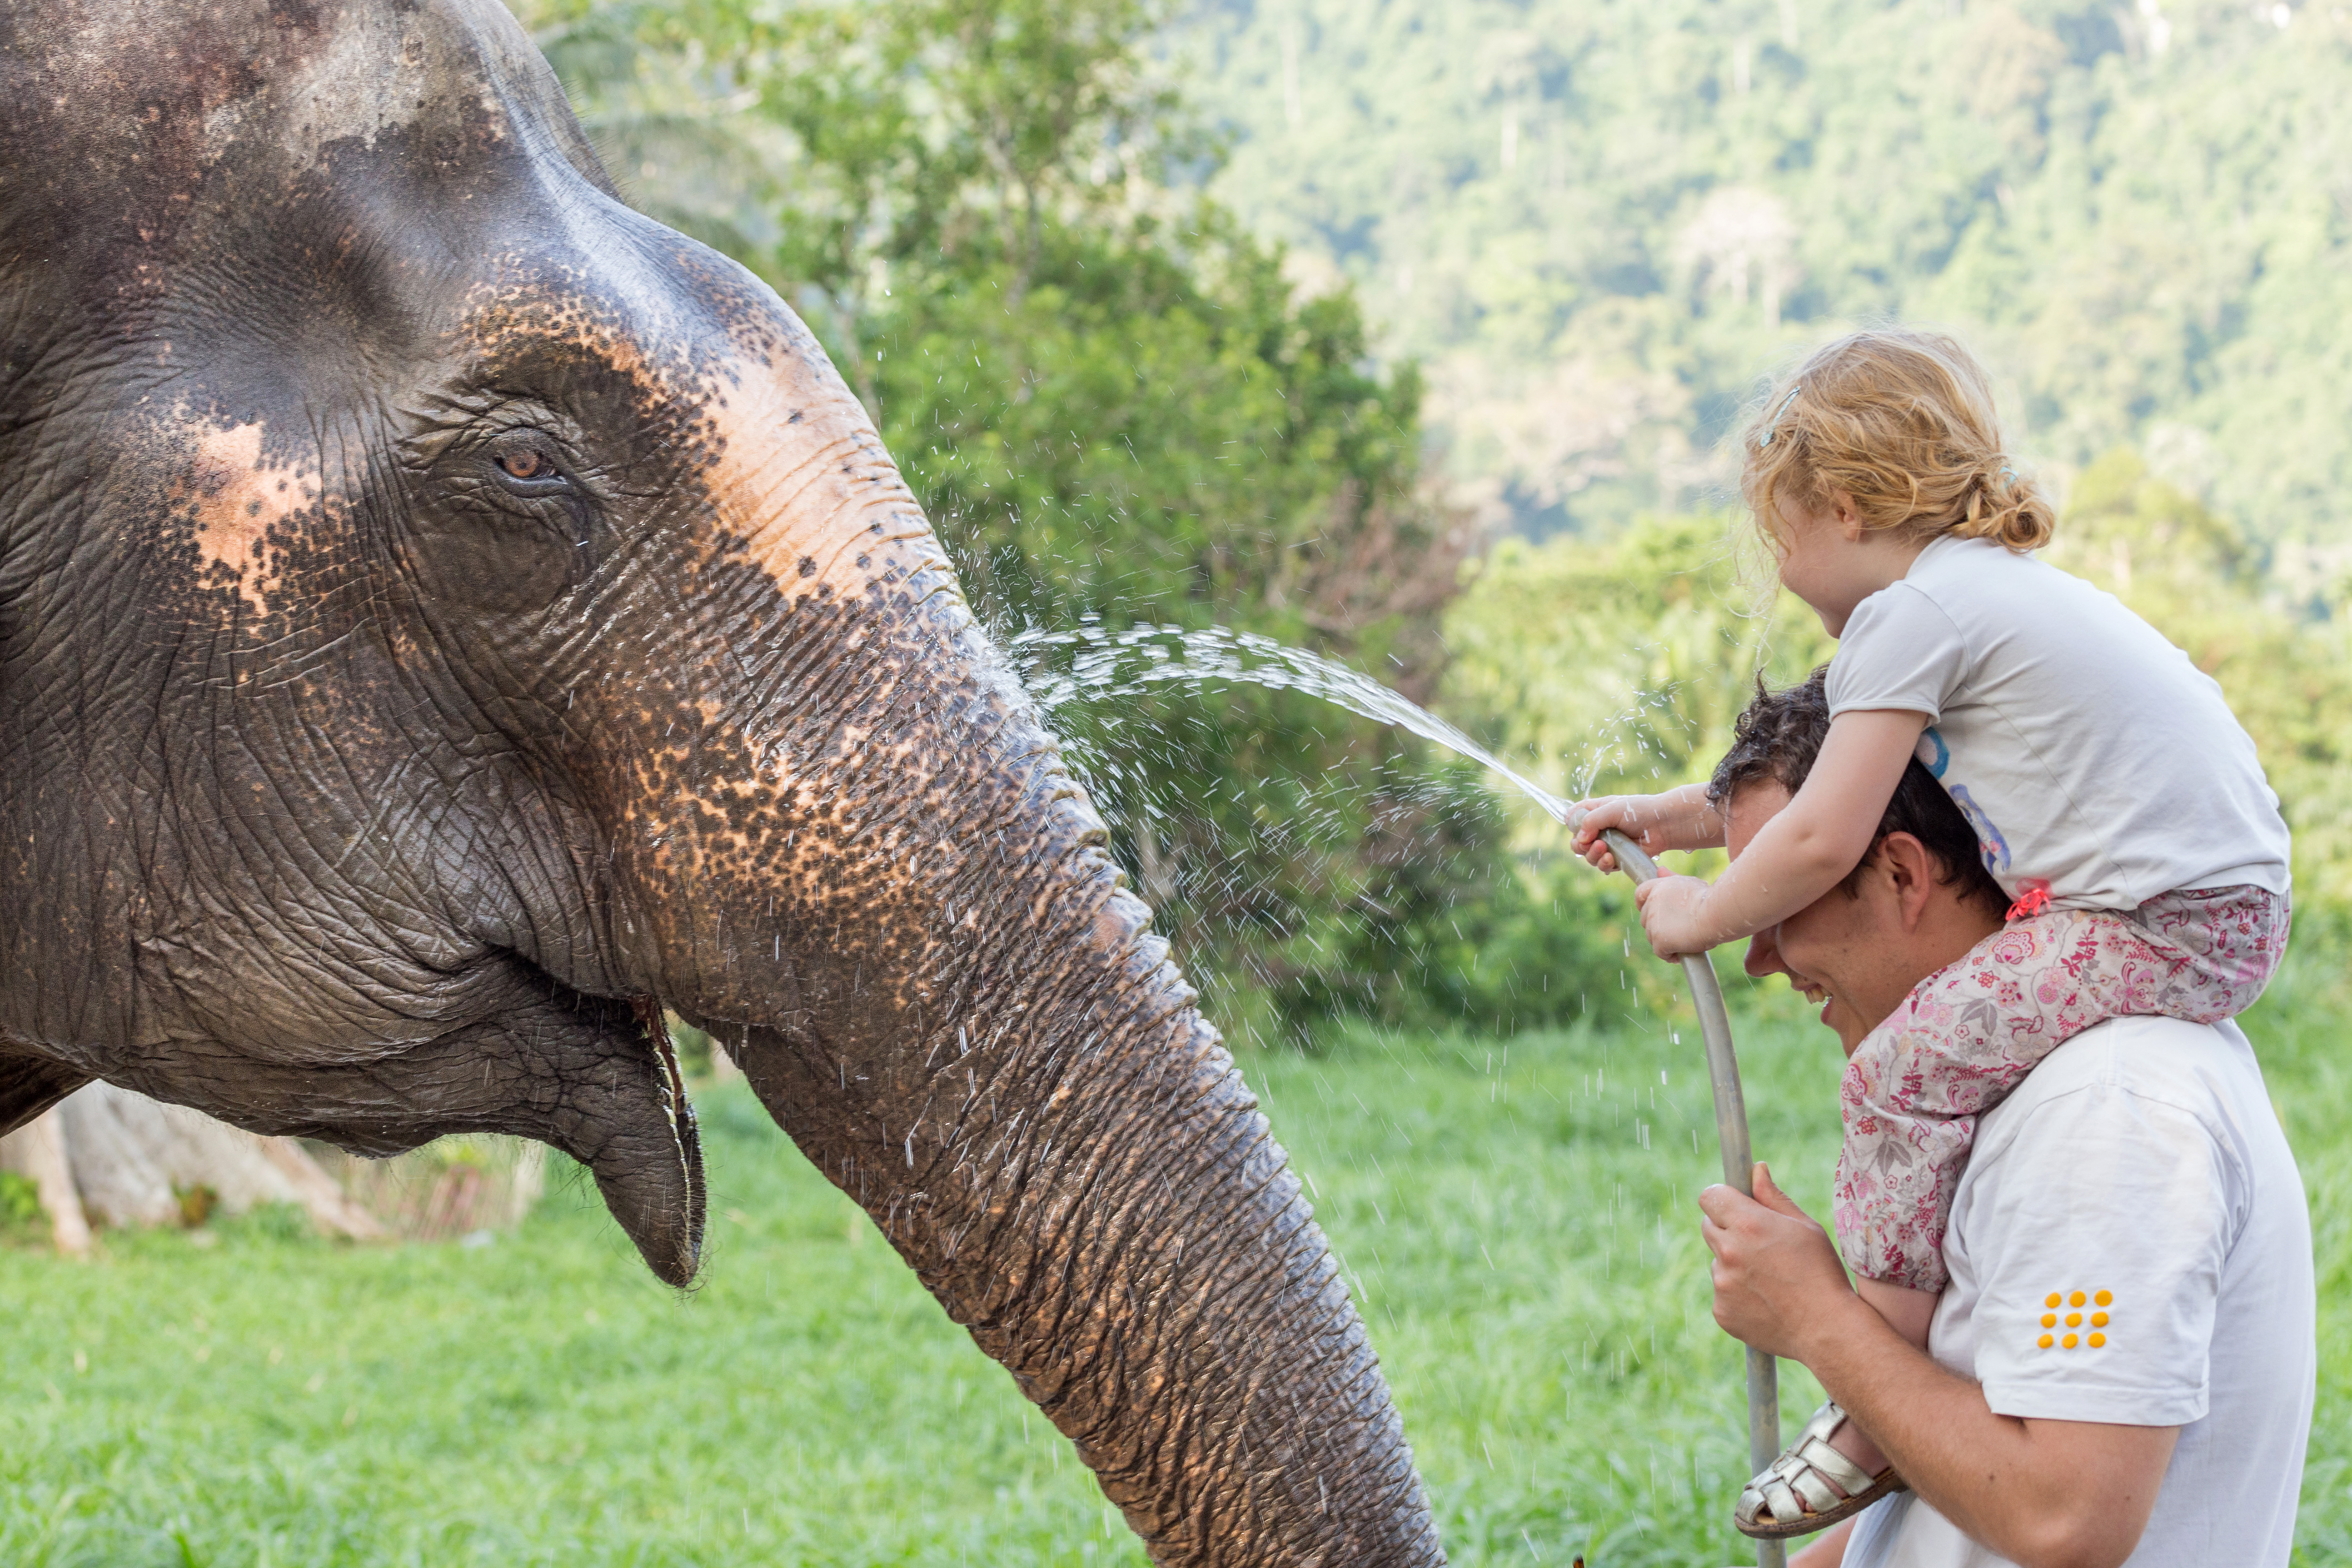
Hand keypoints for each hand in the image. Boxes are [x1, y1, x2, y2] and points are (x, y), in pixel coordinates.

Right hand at [1566, 795, 1635, 871]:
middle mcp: (1599, 829)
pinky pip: (1603, 866)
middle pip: (1577, 843)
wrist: (1663, 824)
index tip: (1578, 829)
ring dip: (1593, 856)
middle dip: (1582, 846)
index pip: (1573, 819)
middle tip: (1596, 844)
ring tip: (1605, 851)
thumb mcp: (1612, 808)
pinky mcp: (1618, 858)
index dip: (1572, 826)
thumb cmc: (1639, 810)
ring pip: (1589, 857)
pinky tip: (1611, 859)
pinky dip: (1604, 864)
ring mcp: (1608, 845)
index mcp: (1594, 812)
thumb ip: (1591, 821)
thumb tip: (1578, 839)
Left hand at [1631, 872, 1712, 957]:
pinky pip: (1661, 952)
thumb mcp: (1690, 883)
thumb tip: (1660, 870)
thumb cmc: (1709, 898)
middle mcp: (1652, 902)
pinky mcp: (1659, 940)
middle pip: (1646, 918)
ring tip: (1683, 943)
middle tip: (1677, 931)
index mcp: (1659, 886)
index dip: (1643, 904)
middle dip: (1658, 926)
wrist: (1717, 913)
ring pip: (1652, 937)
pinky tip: (1680, 956)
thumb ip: (1672, 878)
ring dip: (1664, 941)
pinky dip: (1670, 956)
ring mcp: (1654, 922)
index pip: (1640, 894)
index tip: (1652, 912)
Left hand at [1698, 1163, 1860, 1362]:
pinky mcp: (1721, 1311)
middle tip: (1760, 1245)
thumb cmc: (1822, 1273)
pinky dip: (1737, 1294)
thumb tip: (1756, 1169)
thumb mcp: (1805, 1227)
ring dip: (1734, 1264)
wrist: (1828, 1330)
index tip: (1734, 1205)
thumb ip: (1773, 1196)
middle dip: (1728, 1229)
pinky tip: (1766, 1301)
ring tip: (1771, 1279)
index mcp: (1747, 1224)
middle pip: (1709, 1226)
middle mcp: (1728, 1251)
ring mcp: (1722, 1284)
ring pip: (1718, 1261)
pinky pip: (1722, 1292)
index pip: (1709, 1196)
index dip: (1723, 1199)